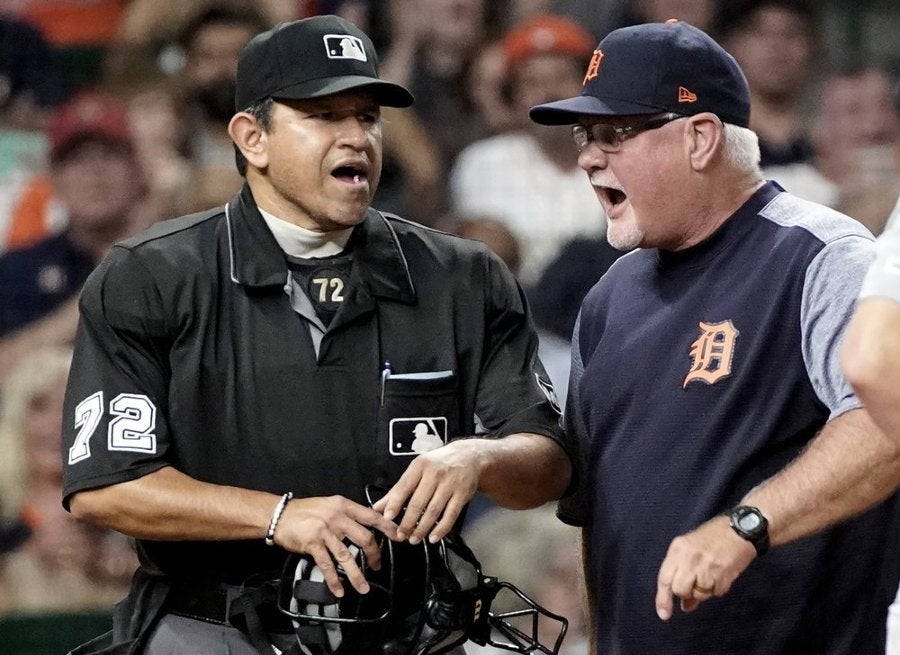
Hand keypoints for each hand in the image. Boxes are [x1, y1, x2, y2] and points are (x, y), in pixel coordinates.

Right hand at [273, 495, 398, 597]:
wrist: (280, 515)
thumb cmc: (304, 511)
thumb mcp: (330, 505)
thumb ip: (347, 514)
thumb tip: (365, 526)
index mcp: (344, 506)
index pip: (371, 516)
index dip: (387, 527)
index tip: (398, 536)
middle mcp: (337, 517)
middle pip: (364, 538)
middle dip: (374, 555)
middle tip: (377, 566)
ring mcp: (325, 531)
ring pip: (347, 556)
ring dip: (357, 574)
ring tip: (363, 587)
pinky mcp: (313, 544)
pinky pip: (327, 565)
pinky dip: (334, 580)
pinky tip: (339, 589)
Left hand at [372, 439, 482, 544]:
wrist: (468, 457)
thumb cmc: (439, 464)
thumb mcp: (417, 469)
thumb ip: (398, 489)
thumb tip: (379, 506)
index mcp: (420, 466)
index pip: (404, 486)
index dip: (394, 503)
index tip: (387, 517)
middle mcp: (435, 474)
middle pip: (418, 502)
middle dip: (408, 521)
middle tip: (401, 534)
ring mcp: (450, 485)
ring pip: (433, 511)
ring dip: (422, 528)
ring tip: (414, 538)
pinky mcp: (462, 494)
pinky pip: (451, 515)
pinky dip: (441, 529)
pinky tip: (433, 537)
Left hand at [655, 515, 756, 619]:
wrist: (740, 529)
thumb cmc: (712, 538)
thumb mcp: (690, 549)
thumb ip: (682, 573)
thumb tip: (684, 606)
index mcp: (678, 549)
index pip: (664, 578)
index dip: (662, 599)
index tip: (664, 615)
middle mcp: (689, 557)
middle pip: (680, 589)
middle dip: (687, 593)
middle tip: (695, 584)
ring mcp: (706, 566)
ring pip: (700, 594)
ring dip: (705, 590)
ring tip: (712, 573)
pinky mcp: (723, 573)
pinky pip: (717, 592)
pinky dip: (719, 588)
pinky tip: (722, 573)